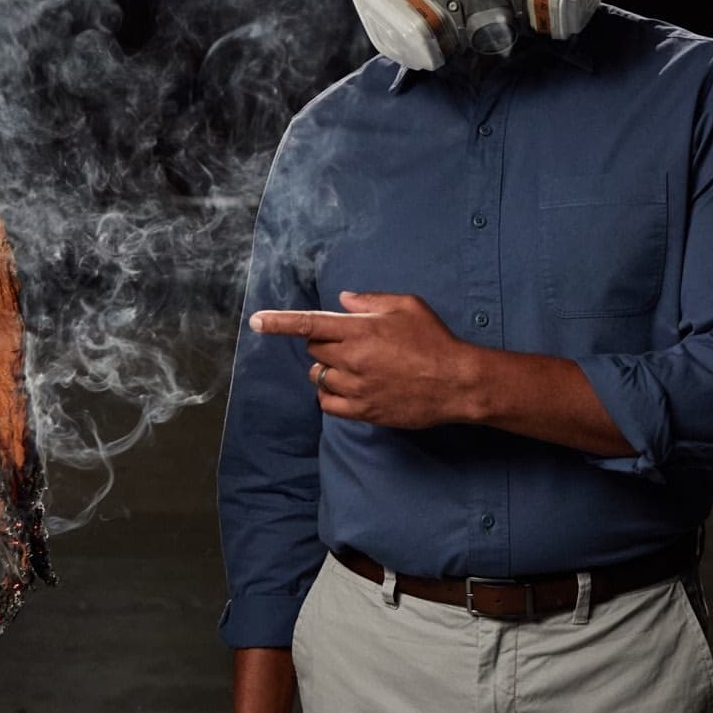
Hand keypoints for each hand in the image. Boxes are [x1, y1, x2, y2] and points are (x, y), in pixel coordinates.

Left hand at [251, 292, 479, 429]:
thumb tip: (343, 301)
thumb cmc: (435, 340)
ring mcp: (357, 387)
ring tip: (357, 366)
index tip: (256, 321)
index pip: (309, 324)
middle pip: (314, 350)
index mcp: (361, 330)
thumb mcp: (407, 306)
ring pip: (320, 376)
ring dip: (329, 368)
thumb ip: (370, 301)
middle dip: (325, 343)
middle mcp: (353, 359)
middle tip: (352, 342)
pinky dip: (331, 394)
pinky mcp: (364, 411)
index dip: (279, 322)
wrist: (457, 382)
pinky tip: (350, 387)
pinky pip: (329, 403)